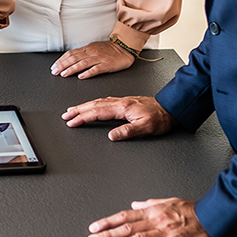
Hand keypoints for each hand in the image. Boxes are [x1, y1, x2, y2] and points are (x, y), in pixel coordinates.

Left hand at [50, 40, 134, 78]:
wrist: (125, 47)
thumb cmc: (109, 49)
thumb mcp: (94, 48)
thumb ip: (83, 53)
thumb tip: (70, 58)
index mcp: (87, 49)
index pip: (70, 54)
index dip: (61, 60)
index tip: (53, 67)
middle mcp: (92, 53)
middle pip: (74, 58)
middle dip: (62, 65)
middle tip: (54, 72)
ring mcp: (100, 58)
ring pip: (83, 63)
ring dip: (72, 69)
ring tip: (64, 74)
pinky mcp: (108, 65)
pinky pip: (96, 69)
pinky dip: (88, 73)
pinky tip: (82, 76)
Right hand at [61, 95, 176, 140]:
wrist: (171, 108)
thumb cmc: (160, 118)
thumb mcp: (146, 128)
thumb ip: (128, 131)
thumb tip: (111, 135)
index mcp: (122, 108)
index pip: (97, 112)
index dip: (82, 117)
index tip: (72, 121)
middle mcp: (120, 102)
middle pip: (93, 105)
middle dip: (78, 110)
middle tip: (65, 115)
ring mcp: (121, 101)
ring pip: (97, 102)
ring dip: (84, 106)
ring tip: (73, 110)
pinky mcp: (124, 102)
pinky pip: (104, 101)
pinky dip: (94, 104)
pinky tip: (92, 106)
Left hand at [87, 198, 219, 236]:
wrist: (213, 216)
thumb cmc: (192, 210)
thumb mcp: (167, 201)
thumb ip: (149, 203)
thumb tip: (134, 204)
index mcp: (152, 211)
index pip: (124, 215)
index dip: (107, 222)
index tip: (94, 227)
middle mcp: (155, 220)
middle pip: (126, 227)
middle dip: (107, 234)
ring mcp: (164, 231)